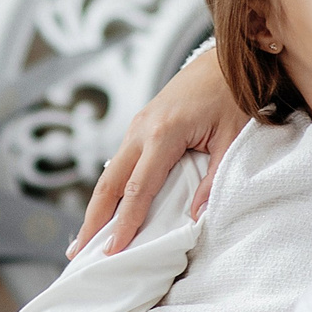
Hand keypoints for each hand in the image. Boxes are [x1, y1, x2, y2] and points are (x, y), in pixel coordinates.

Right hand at [73, 51, 248, 255]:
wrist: (227, 58)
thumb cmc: (233, 96)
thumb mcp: (233, 139)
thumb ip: (214, 180)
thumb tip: (195, 218)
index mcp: (163, 133)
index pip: (137, 189)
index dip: (124, 223)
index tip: (113, 251)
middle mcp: (141, 129)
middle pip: (109, 182)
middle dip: (92, 220)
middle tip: (78, 254)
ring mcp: (137, 126)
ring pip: (109, 173)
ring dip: (96, 207)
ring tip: (84, 240)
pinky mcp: (140, 127)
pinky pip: (119, 163)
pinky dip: (109, 190)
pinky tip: (104, 210)